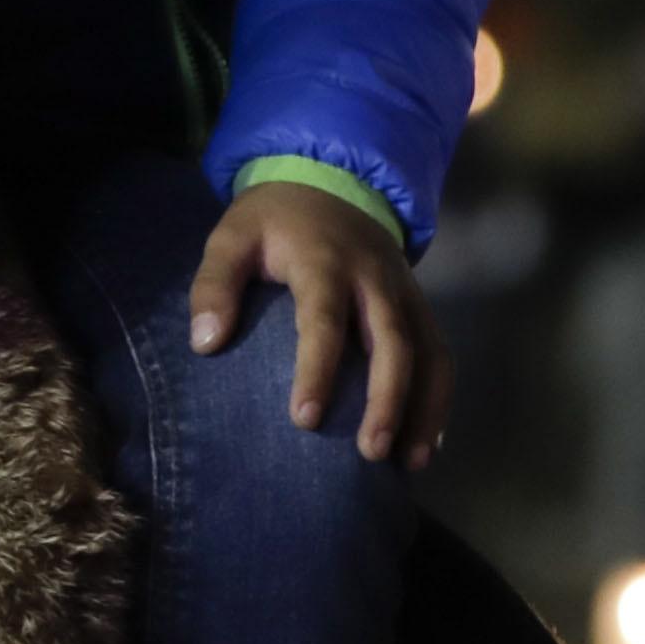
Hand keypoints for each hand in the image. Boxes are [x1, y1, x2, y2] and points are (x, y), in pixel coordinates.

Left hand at [195, 180, 441, 464]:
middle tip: (370, 451)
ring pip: (429, 353)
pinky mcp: (420, 306)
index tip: (304, 420)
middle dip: (387, 399)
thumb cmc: (275, 220)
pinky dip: (439, 398)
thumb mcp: (233, 235)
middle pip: (393, 342)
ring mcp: (405, 294)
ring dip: (424, 408)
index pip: (325, 321)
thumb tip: (205, 344)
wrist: (334, 181)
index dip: (317, 370)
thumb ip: (213, 285)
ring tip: (408, 462)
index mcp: (325, 262)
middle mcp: (375, 280)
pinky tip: (426, 442)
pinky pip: (440, 353)